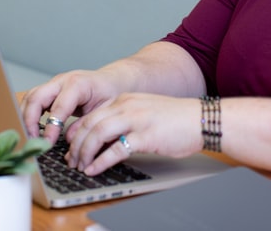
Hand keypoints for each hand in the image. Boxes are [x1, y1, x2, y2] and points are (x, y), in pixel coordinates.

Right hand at [20, 69, 120, 144]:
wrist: (112, 80)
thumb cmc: (110, 93)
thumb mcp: (105, 109)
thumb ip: (87, 123)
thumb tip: (69, 139)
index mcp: (78, 84)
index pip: (58, 107)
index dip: (51, 127)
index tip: (47, 144)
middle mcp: (62, 80)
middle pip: (36, 97)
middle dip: (29, 120)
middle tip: (32, 140)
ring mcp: (54, 84)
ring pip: (30, 96)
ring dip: (25, 117)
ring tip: (29, 137)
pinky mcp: (50, 90)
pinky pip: (33, 99)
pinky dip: (28, 113)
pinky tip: (31, 129)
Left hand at [64, 93, 202, 175]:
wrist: (200, 119)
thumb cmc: (175, 120)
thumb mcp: (143, 113)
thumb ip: (123, 121)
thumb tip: (102, 140)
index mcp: (124, 100)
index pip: (90, 114)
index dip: (75, 133)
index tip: (69, 147)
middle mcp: (127, 106)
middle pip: (89, 124)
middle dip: (75, 145)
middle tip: (71, 160)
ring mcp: (136, 120)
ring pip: (97, 134)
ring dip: (84, 153)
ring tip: (80, 166)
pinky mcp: (145, 136)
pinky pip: (116, 149)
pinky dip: (100, 162)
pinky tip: (95, 170)